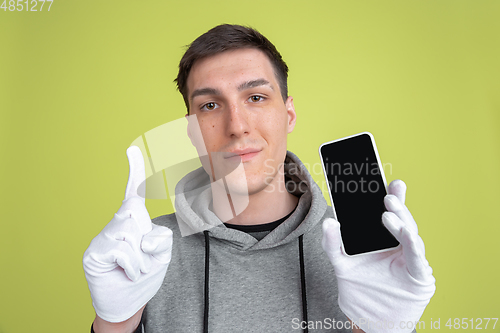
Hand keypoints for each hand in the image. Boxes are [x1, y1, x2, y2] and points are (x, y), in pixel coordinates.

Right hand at [83, 146, 172, 322]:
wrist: (128, 303)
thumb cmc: (144, 276)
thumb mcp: (162, 255)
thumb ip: (161, 239)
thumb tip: (142, 234)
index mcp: (132, 222)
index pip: (133, 193)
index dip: (135, 170)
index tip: (131, 148)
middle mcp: (115, 225)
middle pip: (135, 210)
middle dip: (144, 234)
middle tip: (141, 257)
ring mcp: (101, 237)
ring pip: (130, 232)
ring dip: (141, 257)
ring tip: (134, 269)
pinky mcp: (93, 253)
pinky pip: (123, 250)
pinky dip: (133, 265)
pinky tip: (126, 274)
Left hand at [322, 180, 435, 332]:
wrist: (372, 321)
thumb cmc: (361, 289)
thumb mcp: (341, 264)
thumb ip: (333, 244)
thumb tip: (329, 221)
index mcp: (384, 238)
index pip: (387, 213)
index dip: (388, 196)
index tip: (381, 180)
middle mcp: (399, 244)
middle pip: (401, 219)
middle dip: (396, 203)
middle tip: (387, 192)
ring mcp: (411, 259)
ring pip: (410, 234)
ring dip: (401, 221)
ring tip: (387, 210)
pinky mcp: (419, 275)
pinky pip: (416, 257)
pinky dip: (411, 243)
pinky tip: (404, 230)